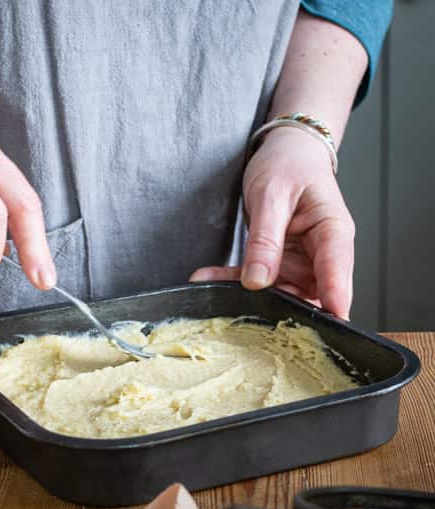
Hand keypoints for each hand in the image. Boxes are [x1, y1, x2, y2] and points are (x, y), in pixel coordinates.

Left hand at [190, 127, 354, 318]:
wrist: (283, 153)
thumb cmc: (288, 165)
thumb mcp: (272, 195)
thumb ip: (265, 239)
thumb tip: (258, 280)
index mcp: (332, 232)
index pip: (336, 270)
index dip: (333, 299)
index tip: (327, 322)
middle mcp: (320, 254)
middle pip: (309, 293)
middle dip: (279, 308)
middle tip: (246, 315)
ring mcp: (299, 264)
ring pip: (277, 293)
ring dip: (245, 295)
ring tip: (211, 286)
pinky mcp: (279, 266)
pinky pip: (255, 280)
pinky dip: (231, 281)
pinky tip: (206, 278)